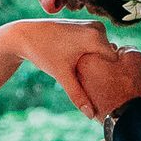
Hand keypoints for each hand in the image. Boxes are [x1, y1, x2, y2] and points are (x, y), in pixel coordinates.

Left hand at [12, 18, 140, 118]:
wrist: (25, 35)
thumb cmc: (43, 53)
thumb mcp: (62, 75)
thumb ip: (78, 95)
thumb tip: (91, 115)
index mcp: (95, 37)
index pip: (115, 62)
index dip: (109, 77)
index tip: (102, 88)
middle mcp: (98, 28)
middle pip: (109, 58)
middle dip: (103, 71)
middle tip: (90, 83)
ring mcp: (93, 25)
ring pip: (103, 52)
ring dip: (97, 64)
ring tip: (84, 75)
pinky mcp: (87, 26)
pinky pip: (97, 45)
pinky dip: (92, 56)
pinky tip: (80, 66)